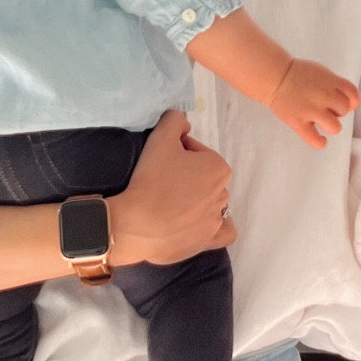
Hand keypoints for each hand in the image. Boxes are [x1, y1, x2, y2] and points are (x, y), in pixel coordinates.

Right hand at [109, 109, 235, 265]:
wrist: (137, 224)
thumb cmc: (151, 180)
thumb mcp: (160, 138)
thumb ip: (175, 120)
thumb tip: (184, 122)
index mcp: (219, 167)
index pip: (197, 152)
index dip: (177, 152)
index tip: (161, 161)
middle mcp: (224, 193)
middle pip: (204, 178)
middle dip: (187, 176)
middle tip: (161, 181)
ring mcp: (217, 219)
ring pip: (210, 203)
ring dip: (196, 200)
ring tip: (170, 204)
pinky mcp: (208, 241)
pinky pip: (223, 231)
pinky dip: (216, 226)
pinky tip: (201, 222)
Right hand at [267, 59, 360, 149]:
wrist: (274, 77)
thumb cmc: (297, 74)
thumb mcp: (321, 72)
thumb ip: (335, 84)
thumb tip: (349, 102)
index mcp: (329, 81)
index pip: (353, 95)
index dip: (351, 101)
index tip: (345, 103)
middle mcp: (323, 95)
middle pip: (344, 110)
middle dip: (338, 111)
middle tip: (327, 109)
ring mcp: (311, 110)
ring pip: (335, 127)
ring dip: (331, 125)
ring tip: (322, 121)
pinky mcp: (298, 123)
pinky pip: (315, 140)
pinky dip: (320, 142)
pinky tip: (320, 139)